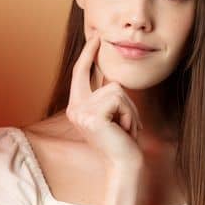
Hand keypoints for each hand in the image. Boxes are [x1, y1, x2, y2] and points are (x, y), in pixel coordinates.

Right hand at [67, 28, 143, 171]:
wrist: (125, 166)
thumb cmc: (123, 142)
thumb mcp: (114, 115)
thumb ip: (109, 96)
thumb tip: (113, 77)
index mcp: (77, 108)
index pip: (80, 74)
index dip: (88, 55)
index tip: (96, 38)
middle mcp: (75, 109)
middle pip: (105, 81)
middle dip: (116, 91)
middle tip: (117, 97)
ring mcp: (81, 112)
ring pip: (117, 90)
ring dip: (130, 111)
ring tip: (125, 130)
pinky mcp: (92, 116)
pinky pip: (120, 99)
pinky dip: (130, 114)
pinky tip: (125, 131)